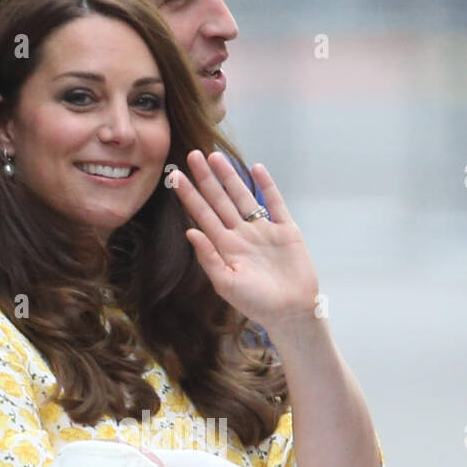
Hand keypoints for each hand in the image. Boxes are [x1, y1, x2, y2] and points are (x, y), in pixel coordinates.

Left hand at [171, 150, 319, 331]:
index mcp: (225, 247)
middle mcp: (241, 235)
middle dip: (206, 179)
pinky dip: (266, 186)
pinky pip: (275, 203)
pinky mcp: (285, 230)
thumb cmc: (256, 303)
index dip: (190, 196)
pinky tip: (256, 168)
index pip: (203, 216)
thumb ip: (208, 258)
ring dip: (230, 177)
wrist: (291, 312)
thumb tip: (190, 231)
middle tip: (193, 155)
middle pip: (220, 200)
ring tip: (216, 156)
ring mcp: (263, 231)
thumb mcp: (226, 284)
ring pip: (243, 197)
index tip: (176, 177)